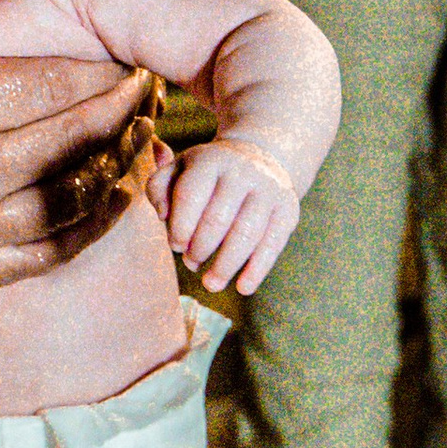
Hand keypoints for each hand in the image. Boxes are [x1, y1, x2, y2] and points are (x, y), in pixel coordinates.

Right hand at [0, 0, 156, 283]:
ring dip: (118, 174)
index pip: (54, 85)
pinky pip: (36, 258)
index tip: (132, 52)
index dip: (106, 69)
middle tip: (153, 89)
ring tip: (146, 143)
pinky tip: (109, 208)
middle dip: (125, 114)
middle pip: (75, 142)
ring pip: (70, 206)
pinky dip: (83, 235)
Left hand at [151, 134, 299, 293]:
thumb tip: (163, 216)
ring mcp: (269, 189)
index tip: (175, 246)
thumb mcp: (178, 171)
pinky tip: (243, 288)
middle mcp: (242, 171)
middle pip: (218, 218)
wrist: (256, 159)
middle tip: (191, 263)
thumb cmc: (205, 176)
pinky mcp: (288, 209)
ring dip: (226, 265)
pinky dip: (257, 270)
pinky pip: (273, 243)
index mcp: (210, 160)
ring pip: (247, 233)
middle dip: (200, 248)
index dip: (180, 227)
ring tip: (210, 284)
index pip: (190, 195)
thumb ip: (159, 189)